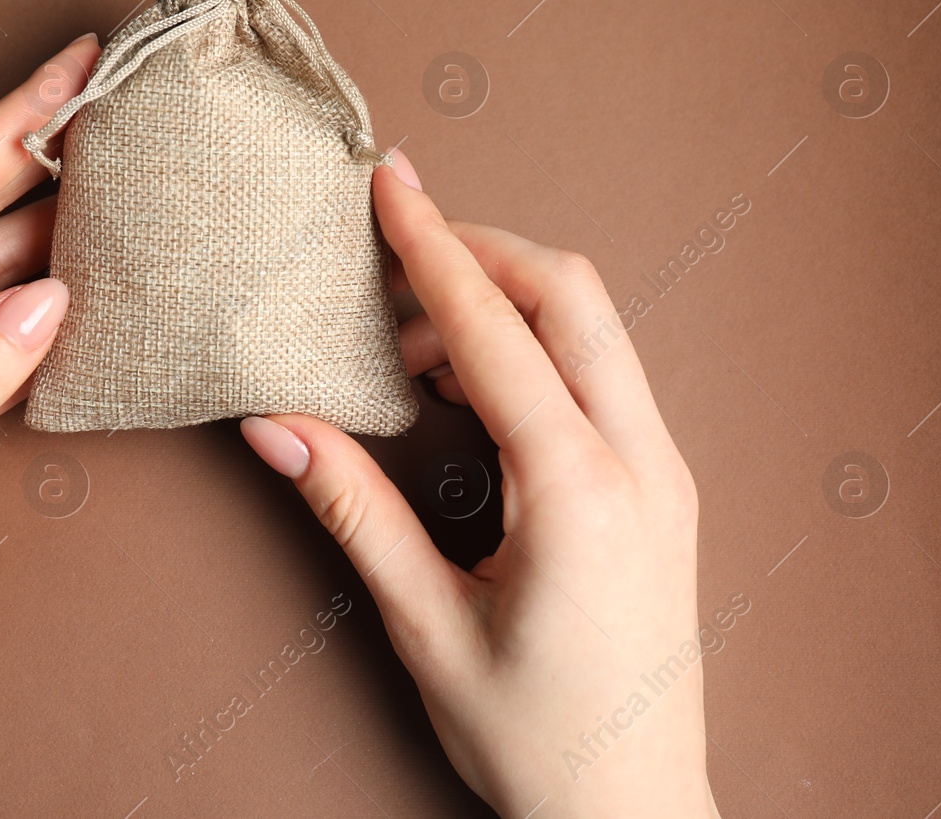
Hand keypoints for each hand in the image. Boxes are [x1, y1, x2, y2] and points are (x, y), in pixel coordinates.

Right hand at [240, 152, 718, 817]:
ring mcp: (664, 471)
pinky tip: (469, 388)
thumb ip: (353, 510)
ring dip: (506, 301)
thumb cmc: (540, 740)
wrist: (636, 811)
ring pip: (595, 326)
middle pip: (571, 293)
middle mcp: (641, 462)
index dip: (431, 248)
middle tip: (393, 249)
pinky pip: (602, 374)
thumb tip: (276, 422)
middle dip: (480, 249)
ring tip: (414, 346)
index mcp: (581, 491)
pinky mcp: (661, 487)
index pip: (496, 331)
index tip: (390, 185)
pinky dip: (535, 348)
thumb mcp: (428, 626)